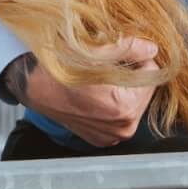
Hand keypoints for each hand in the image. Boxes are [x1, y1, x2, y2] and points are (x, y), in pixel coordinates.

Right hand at [21, 38, 160, 147]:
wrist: (34, 85)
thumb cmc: (62, 67)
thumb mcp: (97, 52)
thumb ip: (131, 49)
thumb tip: (153, 50)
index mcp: (124, 108)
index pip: (152, 74)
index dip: (139, 58)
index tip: (122, 53)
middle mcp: (121, 129)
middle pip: (144, 91)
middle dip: (132, 76)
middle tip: (109, 65)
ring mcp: (110, 137)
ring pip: (132, 103)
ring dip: (123, 89)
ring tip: (101, 78)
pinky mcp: (100, 139)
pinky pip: (118, 117)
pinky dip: (112, 103)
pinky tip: (96, 93)